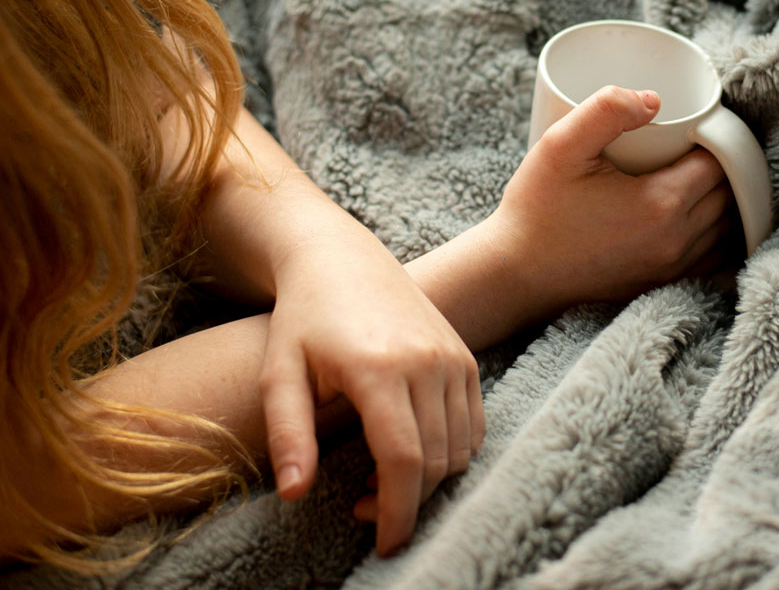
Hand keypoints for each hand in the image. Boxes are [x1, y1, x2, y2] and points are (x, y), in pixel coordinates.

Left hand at [258, 217, 483, 556]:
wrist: (342, 259)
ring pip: (460, 448)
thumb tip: (295, 496)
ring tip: (382, 477)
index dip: (396, 513)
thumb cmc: (303, 319)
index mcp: (378, 368)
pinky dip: (452, 451)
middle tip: (363, 508)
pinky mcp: (465, 356)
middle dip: (406, 503)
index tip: (383, 545)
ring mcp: (453, 357)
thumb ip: (289, 435)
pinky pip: (474, 424)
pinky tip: (413, 450)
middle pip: (436, 462)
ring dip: (429, 480)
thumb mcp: (279, 374)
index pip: (403, 461)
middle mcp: (426, 361)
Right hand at [491, 85, 732, 307]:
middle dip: (720, 165)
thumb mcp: (560, 146)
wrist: (515, 273)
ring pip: (725, 227)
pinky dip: (713, 233)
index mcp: (660, 204)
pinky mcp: (661, 284)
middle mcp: (676, 241)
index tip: (697, 124)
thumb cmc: (535, 209)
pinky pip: (711, 257)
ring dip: (720, 199)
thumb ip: (605, 109)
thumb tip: (653, 99)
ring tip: (695, 173)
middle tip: (695, 143)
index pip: (719, 162)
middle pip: (728, 194)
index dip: (715, 138)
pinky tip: (695, 214)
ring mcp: (671, 269)